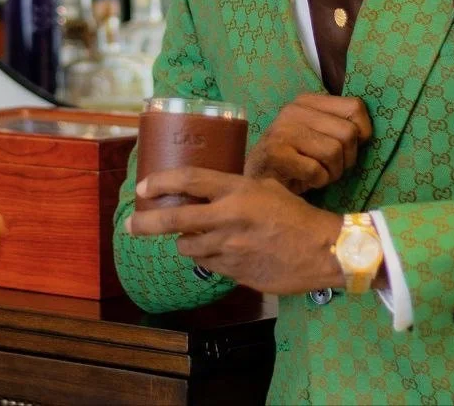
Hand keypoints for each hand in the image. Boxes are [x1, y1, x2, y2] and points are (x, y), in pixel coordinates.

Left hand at [126, 167, 343, 295]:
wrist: (324, 250)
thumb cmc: (296, 215)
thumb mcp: (266, 188)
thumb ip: (235, 189)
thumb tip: (210, 188)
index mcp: (236, 191)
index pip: (188, 180)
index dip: (160, 182)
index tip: (142, 187)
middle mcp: (227, 218)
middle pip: (174, 219)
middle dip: (145, 222)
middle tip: (130, 224)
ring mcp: (229, 248)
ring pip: (187, 247)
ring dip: (184, 242)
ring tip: (191, 238)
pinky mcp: (234, 273)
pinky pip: (208, 264)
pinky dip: (206, 258)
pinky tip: (218, 252)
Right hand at [243, 94, 371, 194]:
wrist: (259, 182)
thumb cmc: (296, 159)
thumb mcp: (318, 133)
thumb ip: (340, 124)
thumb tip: (369, 132)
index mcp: (307, 100)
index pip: (355, 107)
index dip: (362, 132)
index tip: (348, 147)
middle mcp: (293, 110)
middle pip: (348, 133)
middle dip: (346, 158)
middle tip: (329, 166)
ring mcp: (282, 130)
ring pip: (334, 152)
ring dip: (331, 172)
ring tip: (316, 173)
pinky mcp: (275, 153)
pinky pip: (317, 171)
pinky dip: (317, 182)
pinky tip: (304, 180)